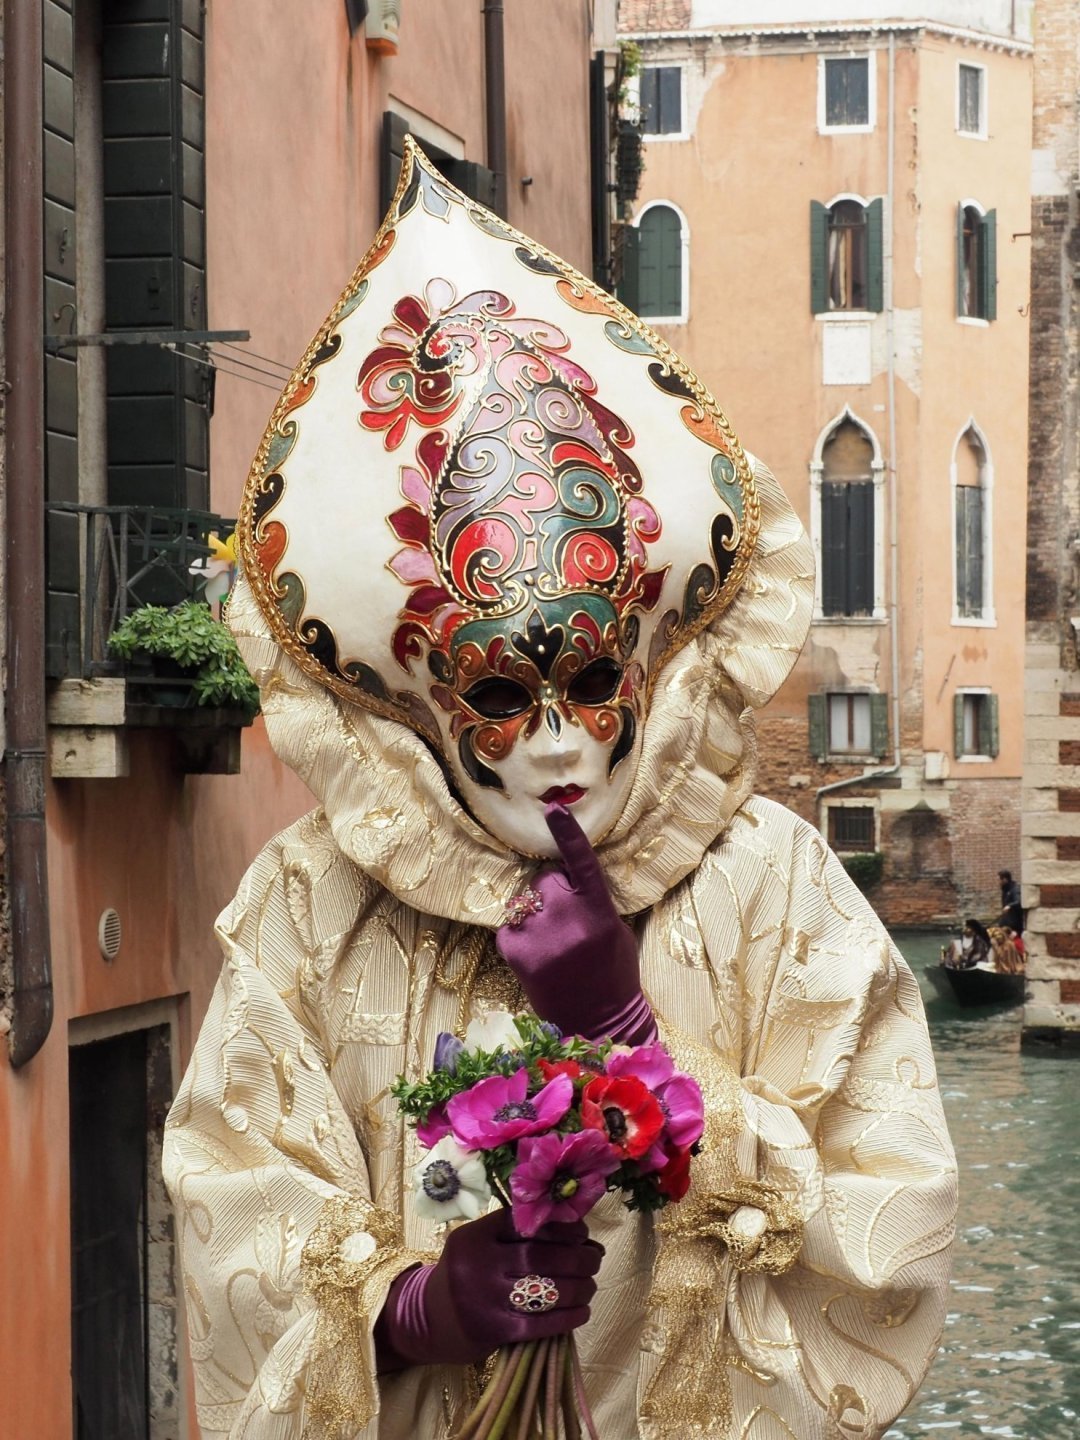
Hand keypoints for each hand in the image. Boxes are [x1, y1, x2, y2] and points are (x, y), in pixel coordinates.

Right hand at [374, 1209, 602, 1369]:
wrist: (428, 1319)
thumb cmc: (467, 1276)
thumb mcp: (480, 1245)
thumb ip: (517, 1236)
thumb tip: (579, 1235)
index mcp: (475, 1235)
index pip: (524, 1222)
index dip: (559, 1226)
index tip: (582, 1232)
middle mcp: (477, 1263)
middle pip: (540, 1256)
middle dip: (578, 1257)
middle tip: (595, 1259)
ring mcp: (484, 1299)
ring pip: (544, 1289)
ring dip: (579, 1287)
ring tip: (591, 1285)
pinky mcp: (492, 1331)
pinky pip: (539, 1324)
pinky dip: (567, 1317)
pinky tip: (582, 1312)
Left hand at [496, 803, 655, 1044]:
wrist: (598, 1022)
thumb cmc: (613, 973)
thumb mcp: (616, 931)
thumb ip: (593, 901)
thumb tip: (570, 875)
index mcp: (599, 912)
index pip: (582, 863)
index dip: (568, 834)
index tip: (553, 809)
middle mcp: (569, 921)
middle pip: (546, 880)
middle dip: (553, 892)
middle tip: (565, 921)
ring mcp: (541, 938)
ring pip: (525, 902)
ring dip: (535, 913)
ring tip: (552, 942)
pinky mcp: (517, 954)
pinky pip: (509, 926)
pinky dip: (519, 934)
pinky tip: (537, 954)